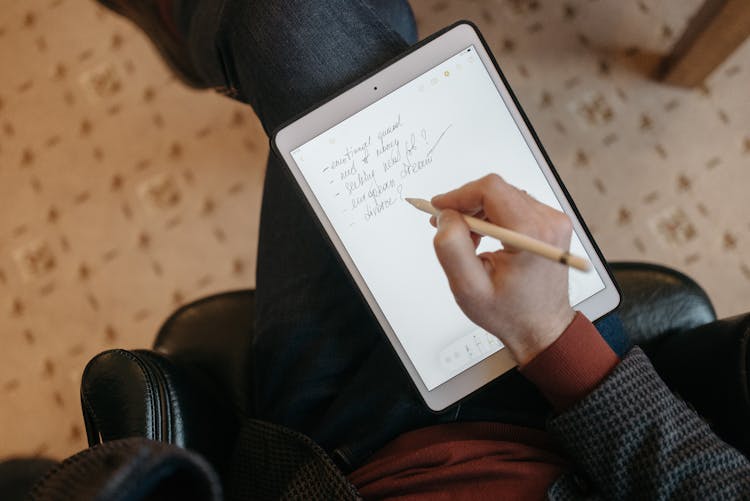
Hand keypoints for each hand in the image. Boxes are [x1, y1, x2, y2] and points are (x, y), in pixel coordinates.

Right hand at [431, 174, 574, 364]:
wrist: (541, 327)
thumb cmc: (510, 313)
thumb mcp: (469, 288)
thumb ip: (452, 248)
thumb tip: (446, 216)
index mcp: (532, 234)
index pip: (490, 190)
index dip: (459, 196)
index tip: (439, 209)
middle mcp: (549, 222)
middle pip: (497, 190)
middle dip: (465, 205)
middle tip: (446, 226)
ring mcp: (553, 221)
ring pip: (504, 196)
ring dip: (478, 212)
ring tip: (467, 240)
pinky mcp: (551, 224)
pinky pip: (514, 205)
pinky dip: (493, 216)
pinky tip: (484, 237)